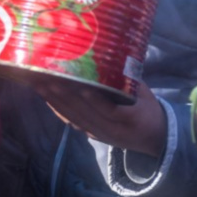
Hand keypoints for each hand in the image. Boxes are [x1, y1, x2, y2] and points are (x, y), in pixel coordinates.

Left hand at [35, 80, 166, 156]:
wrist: (155, 138)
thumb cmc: (150, 111)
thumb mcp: (146, 95)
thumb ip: (129, 80)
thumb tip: (109, 57)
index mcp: (133, 118)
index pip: (111, 110)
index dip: (94, 100)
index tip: (80, 86)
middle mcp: (114, 129)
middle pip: (86, 114)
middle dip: (65, 96)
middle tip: (47, 79)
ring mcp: (102, 134)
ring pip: (76, 118)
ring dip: (57, 102)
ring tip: (41, 86)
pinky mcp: (94, 135)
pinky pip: (74, 123)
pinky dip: (60, 111)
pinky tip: (48, 100)